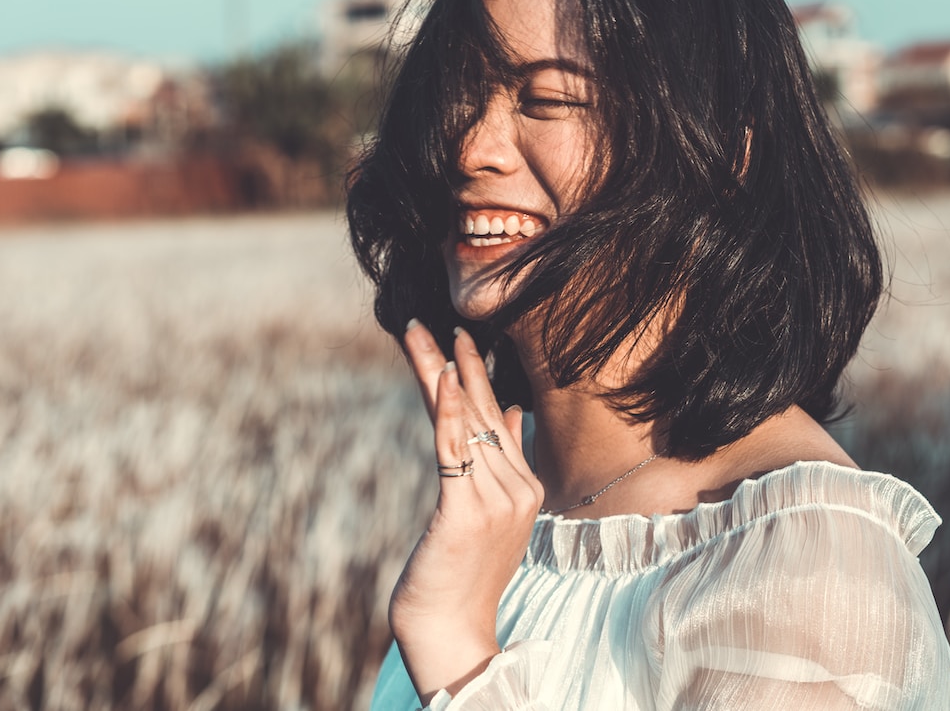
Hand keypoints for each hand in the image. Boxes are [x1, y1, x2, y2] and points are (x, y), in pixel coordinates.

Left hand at [390, 321, 544, 698]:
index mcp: (526, 484)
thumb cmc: (462, 573)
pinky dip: (450, 411)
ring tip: (422, 334)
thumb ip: (505, 461)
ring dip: (441, 374)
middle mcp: (518, 486)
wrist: (452, 629)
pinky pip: (456, 450)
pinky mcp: (466, 510)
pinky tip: (442, 378)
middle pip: (484, 410)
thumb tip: (514, 412)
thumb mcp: (492, 514)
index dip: (476, 375)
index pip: (496, 416)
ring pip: (466, 422)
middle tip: (441, 320)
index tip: (461, 338)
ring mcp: (497, 499)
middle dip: (460, 362)